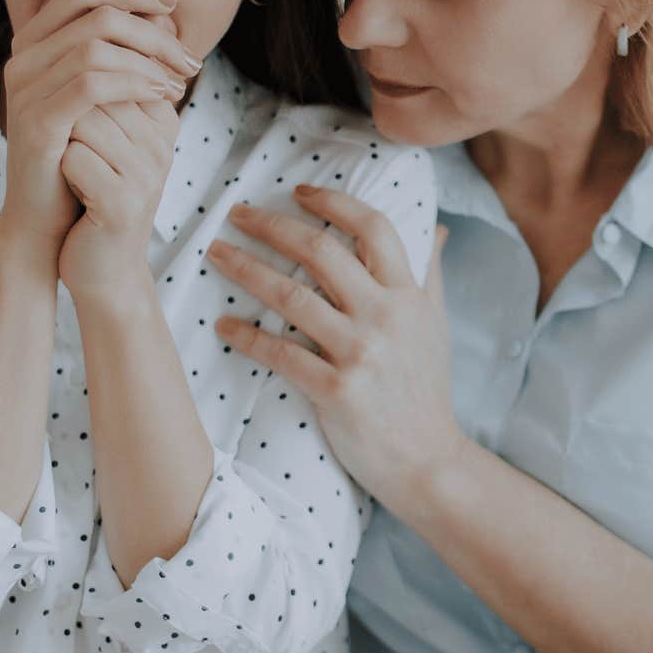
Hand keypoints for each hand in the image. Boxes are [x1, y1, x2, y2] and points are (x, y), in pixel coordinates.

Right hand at [0, 0, 197, 265]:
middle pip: (95, 15)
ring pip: (95, 48)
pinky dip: (134, 85)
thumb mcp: (104, 97)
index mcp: (34, 44)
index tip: (172, 5)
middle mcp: (22, 60)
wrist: (46, 219)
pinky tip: (162, 97)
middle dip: (152, 32)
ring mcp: (24, 91)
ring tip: (180, 84)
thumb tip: (165, 15)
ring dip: (150, 62)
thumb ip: (123, 54)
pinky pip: (91, 86)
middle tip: (188, 59)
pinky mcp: (35, 124)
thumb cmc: (81, 153)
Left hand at [55, 89, 179, 299]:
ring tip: (77, 172)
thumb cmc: (97, 194)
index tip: (85, 135)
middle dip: (71, 118)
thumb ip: (108, 89)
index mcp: (164, 122)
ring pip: (84, 122)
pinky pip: (75, 159)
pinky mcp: (123, 203)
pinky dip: (62, 171)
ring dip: (65, 143)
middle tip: (76, 154)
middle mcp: (163, 145)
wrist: (102, 268)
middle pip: (97, 94)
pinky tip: (75, 191)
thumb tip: (90, 35)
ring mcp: (147, 174)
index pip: (113, 72)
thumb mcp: (110, 137)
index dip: (81, 100)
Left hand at [205, 186, 457, 509]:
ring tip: (216, 255)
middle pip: (322, 250)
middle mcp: (385, 315)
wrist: (429, 461)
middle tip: (236, 214)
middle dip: (273, 225)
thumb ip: (429, 273)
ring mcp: (360, 352)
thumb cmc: (427, 391)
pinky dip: (247, 336)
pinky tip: (223, 326)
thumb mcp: (436, 325)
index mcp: (408, 294)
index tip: (298, 191)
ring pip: (292, 295)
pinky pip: (281, 353)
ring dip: (246, 269)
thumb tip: (436, 228)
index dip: (333, 202)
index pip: (373, 227)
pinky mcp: (336, 390)